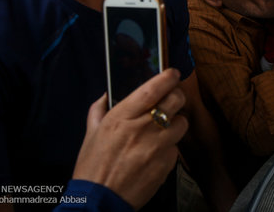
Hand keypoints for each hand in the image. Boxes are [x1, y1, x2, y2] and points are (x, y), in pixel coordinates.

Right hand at [72, 68, 187, 209]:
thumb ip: (98, 110)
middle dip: (177, 96)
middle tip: (172, 99)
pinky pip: (176, 147)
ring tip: (163, 129)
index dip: (167, 77)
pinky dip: (170, 147)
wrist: (99, 200)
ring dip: (176, 123)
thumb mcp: (91, 134)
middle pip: (175, 100)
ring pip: (182, 123)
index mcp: (122, 117)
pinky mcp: (166, 163)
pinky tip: (156, 152)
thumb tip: (106, 95)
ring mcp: (157, 146)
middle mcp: (142, 128)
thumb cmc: (93, 167)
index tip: (172, 73)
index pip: (152, 88)